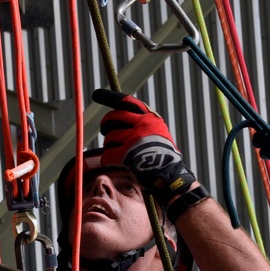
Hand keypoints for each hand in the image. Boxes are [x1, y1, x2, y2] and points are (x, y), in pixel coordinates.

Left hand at [93, 88, 195, 202]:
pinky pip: (108, 155)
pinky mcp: (127, 154)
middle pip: (113, 117)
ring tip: (113, 150)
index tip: (97, 95)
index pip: (127, 102)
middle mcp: (142, 125)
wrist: (171, 175)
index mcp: (150, 119)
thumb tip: (124, 120)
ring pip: (109, 137)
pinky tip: (109, 162)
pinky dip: (106, 159)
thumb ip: (145, 126)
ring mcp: (134, 139)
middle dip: (105, 124)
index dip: (110, 98)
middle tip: (105, 130)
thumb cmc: (164, 157)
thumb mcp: (159, 134)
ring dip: (108, 144)